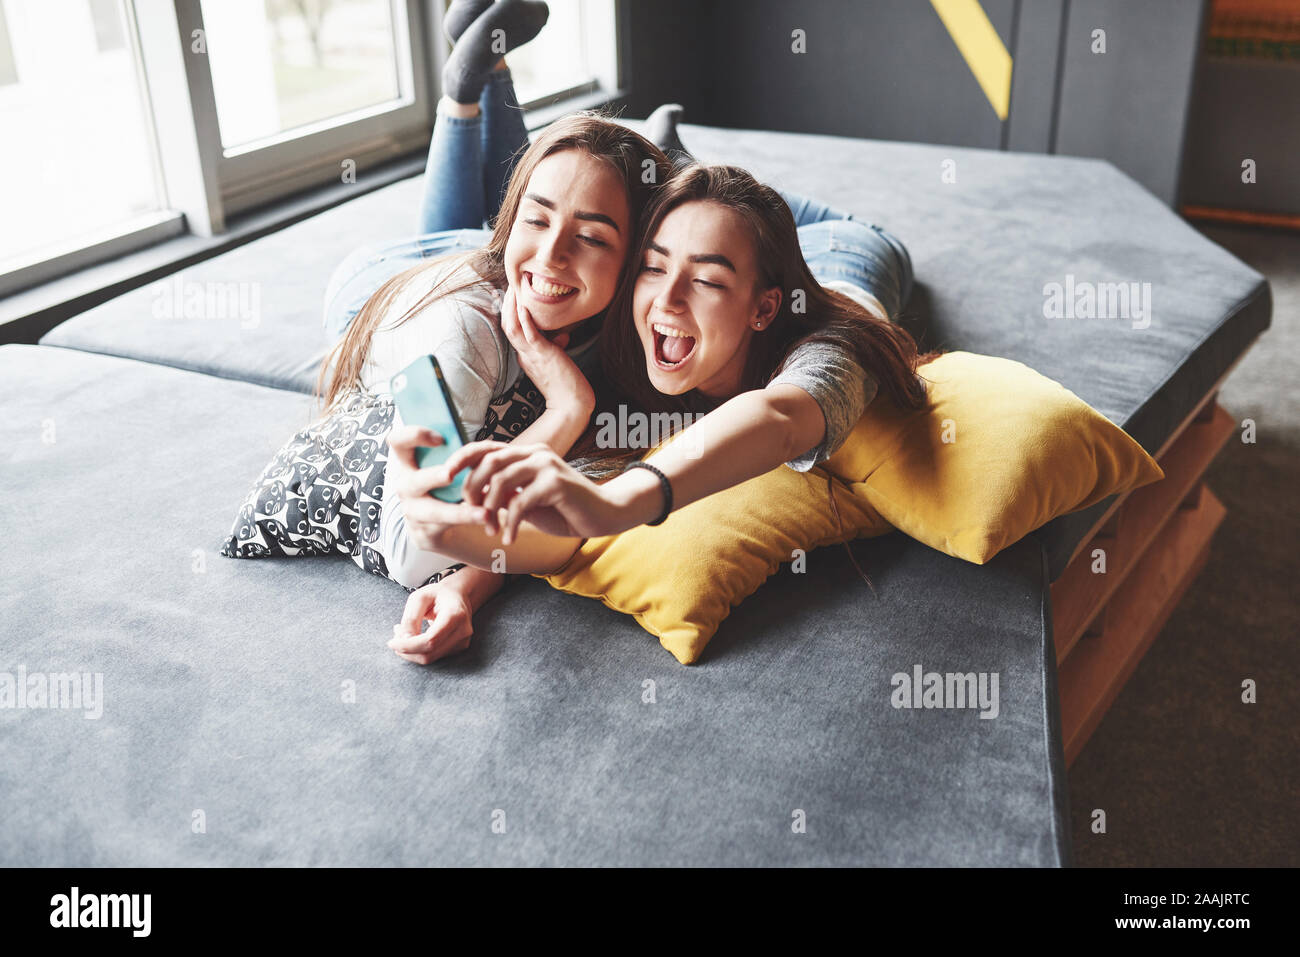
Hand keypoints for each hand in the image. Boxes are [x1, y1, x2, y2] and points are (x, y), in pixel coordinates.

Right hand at [386, 423, 490, 549]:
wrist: (446, 526)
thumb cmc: (449, 486)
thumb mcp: (449, 467)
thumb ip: (456, 454)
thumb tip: (481, 443)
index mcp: (407, 463)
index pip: (398, 441)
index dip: (414, 436)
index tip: (440, 438)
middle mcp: (405, 487)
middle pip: (412, 480)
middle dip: (432, 477)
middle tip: (449, 475)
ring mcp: (411, 512)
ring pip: (434, 512)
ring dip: (459, 513)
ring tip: (484, 513)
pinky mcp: (423, 534)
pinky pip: (446, 529)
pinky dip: (468, 523)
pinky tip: (485, 519)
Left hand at [387, 579, 472, 663]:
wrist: (457, 596)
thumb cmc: (437, 595)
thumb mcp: (419, 598)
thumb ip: (410, 619)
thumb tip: (403, 640)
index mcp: (455, 615)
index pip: (430, 640)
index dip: (408, 646)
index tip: (392, 642)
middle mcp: (462, 631)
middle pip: (429, 653)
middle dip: (407, 649)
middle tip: (396, 635)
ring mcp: (462, 641)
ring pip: (430, 658)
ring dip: (411, 651)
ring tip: (405, 633)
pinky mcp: (458, 648)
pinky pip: (433, 656)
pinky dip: (419, 651)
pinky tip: (416, 637)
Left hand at [441, 440, 620, 543]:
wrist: (602, 515)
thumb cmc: (563, 509)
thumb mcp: (527, 501)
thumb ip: (504, 495)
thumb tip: (474, 498)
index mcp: (526, 453)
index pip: (486, 447)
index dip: (462, 458)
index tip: (445, 476)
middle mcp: (535, 453)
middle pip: (489, 461)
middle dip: (473, 489)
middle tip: (472, 514)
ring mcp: (546, 465)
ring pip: (502, 480)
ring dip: (490, 509)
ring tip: (491, 529)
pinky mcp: (556, 483)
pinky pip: (521, 502)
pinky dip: (511, 523)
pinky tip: (511, 538)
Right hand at [500, 285, 594, 415]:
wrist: (570, 405)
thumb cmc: (566, 386)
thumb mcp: (557, 362)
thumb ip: (556, 347)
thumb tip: (562, 337)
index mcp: (526, 356)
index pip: (513, 331)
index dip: (510, 312)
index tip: (513, 295)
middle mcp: (524, 354)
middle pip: (507, 325)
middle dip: (507, 304)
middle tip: (510, 284)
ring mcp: (532, 355)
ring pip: (513, 328)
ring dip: (511, 307)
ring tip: (513, 288)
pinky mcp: (543, 356)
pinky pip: (529, 336)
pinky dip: (524, 320)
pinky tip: (523, 305)